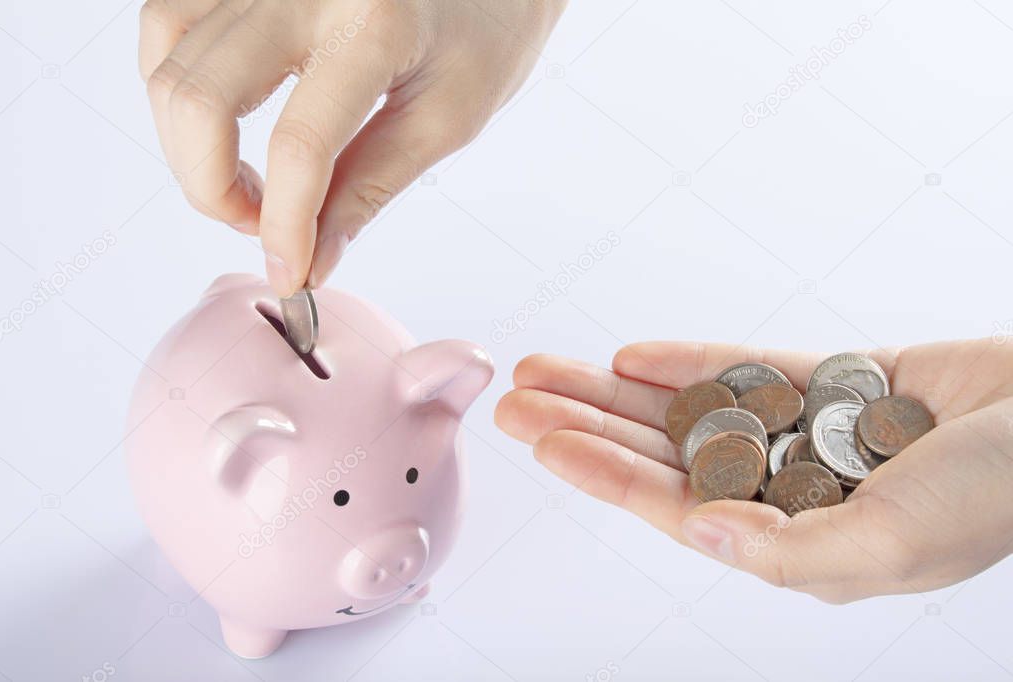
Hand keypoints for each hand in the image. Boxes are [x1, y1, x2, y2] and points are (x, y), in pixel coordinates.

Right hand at [139, 0, 565, 294]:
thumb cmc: (486, 29)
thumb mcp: (446, 117)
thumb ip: (370, 189)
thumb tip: (312, 261)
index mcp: (373, 24)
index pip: (301, 146)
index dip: (284, 228)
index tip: (290, 275)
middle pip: (201, 100)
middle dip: (212, 190)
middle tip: (260, 226)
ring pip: (169, 63)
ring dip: (189, 147)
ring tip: (250, 183)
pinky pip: (168, 24)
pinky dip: (178, 87)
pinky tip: (220, 121)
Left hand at [495, 339, 1012, 602]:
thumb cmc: (995, 493)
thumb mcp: (893, 541)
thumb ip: (788, 550)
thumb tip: (694, 532)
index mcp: (794, 539)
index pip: (673, 503)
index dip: (603, 472)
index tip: (541, 439)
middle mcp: (791, 489)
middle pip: (665, 453)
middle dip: (589, 424)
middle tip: (519, 395)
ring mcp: (809, 435)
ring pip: (693, 409)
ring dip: (620, 390)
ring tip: (551, 366)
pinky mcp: (836, 385)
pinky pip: (750, 371)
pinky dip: (694, 361)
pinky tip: (636, 356)